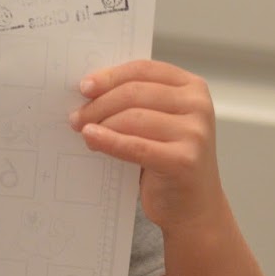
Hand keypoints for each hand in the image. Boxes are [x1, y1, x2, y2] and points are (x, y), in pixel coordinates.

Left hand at [69, 59, 223, 230]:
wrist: (194, 206)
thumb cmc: (170, 160)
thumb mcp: (161, 122)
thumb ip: (138, 102)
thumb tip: (91, 90)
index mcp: (192, 87)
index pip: (143, 69)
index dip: (110, 76)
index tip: (84, 86)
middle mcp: (198, 106)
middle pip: (134, 93)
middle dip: (99, 103)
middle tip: (77, 115)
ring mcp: (194, 133)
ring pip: (132, 118)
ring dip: (100, 123)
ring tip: (83, 130)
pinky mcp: (183, 161)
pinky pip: (135, 147)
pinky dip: (108, 141)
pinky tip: (91, 139)